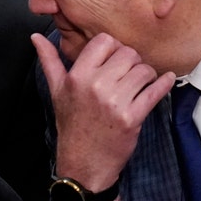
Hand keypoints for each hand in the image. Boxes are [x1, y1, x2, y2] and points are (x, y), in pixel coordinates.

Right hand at [34, 32, 173, 191]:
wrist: (83, 162)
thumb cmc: (72, 125)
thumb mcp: (56, 91)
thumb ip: (49, 61)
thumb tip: (35, 37)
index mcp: (77, 76)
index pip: (105, 41)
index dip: (113, 48)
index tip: (114, 59)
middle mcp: (95, 86)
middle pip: (128, 54)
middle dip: (132, 62)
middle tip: (128, 74)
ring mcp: (115, 102)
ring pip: (144, 70)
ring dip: (146, 75)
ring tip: (138, 85)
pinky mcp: (132, 117)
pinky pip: (155, 91)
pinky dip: (163, 84)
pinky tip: (165, 80)